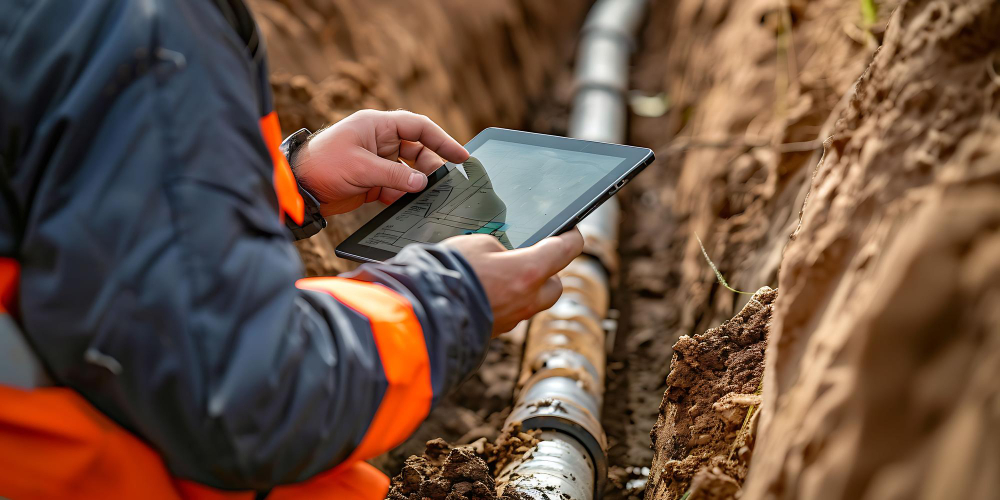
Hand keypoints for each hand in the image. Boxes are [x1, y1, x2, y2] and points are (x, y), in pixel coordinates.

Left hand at [292, 110, 469, 215]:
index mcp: (378, 125)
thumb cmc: (323, 164)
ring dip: (418, 183)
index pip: (418, 128)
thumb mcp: (361, 167)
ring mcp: (376, 161)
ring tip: (431, 196)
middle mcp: (380, 141)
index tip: (461, 156)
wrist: (298, 186)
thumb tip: (423, 183)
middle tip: (448, 183)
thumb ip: (395, 175)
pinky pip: (397, 186)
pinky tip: (412, 204)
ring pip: (408, 171)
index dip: (442, 140)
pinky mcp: (372, 181)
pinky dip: (404, 195)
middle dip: (432, 166)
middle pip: (417, 150)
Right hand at [444, 229, 584, 336]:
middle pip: (555, 284)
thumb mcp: (477, 243)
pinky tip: (485, 291)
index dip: (572, 237)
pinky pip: (510, 313)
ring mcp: (512, 319)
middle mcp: (527, 299)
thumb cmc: (449, 273)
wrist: (424, 312)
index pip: (566, 250)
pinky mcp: (495, 331)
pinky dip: (505, 302)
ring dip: (527, 289)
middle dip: (549, 272)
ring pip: (533, 302)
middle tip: (533, 258)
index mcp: (529, 272)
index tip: (571, 231)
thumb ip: (500, 248)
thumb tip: (502, 258)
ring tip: (504, 275)